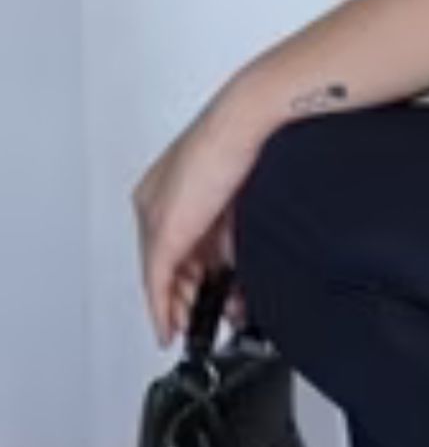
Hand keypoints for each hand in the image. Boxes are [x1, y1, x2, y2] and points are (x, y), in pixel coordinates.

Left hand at [131, 107, 262, 347]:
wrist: (250, 120)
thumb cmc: (254, 142)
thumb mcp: (239, 196)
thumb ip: (232, 229)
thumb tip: (239, 262)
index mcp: (172, 187)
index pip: (172, 242)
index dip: (184, 276)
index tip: (196, 297)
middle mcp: (156, 200)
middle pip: (164, 263)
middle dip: (183, 297)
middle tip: (197, 320)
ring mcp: (157, 214)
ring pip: (160, 275)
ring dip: (178, 305)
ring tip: (192, 325)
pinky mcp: (166, 229)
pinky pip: (158, 280)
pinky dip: (164, 308)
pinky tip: (170, 326)